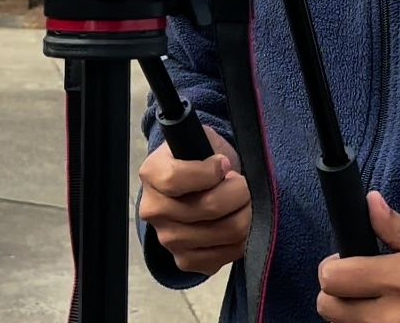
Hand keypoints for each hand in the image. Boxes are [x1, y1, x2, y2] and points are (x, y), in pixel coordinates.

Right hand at [139, 125, 251, 275]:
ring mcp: (167, 240)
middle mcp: (154, 210)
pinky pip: (224, 256)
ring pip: (224, 232)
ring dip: (247, 214)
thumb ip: (210, 147)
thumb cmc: (201, 157)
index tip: (224, 164)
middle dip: (239, 191)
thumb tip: (224, 167)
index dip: (209, 172)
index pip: (175, 178)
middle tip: (245, 183)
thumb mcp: (202, 138)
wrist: (195, 185)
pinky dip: (242, 240)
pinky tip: (240, 222)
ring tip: (247, 201)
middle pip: (209, 207)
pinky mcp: (184, 260)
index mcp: (152, 173)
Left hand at [316, 191, 399, 322]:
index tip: (344, 262)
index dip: (331, 267)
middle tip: (355, 283)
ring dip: (350, 314)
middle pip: (329, 309)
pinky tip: (384, 316)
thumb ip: (396, 227)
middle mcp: (391, 316)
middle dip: (334, 293)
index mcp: (399, 279)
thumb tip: (370, 203)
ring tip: (373, 301)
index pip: (333, 278)